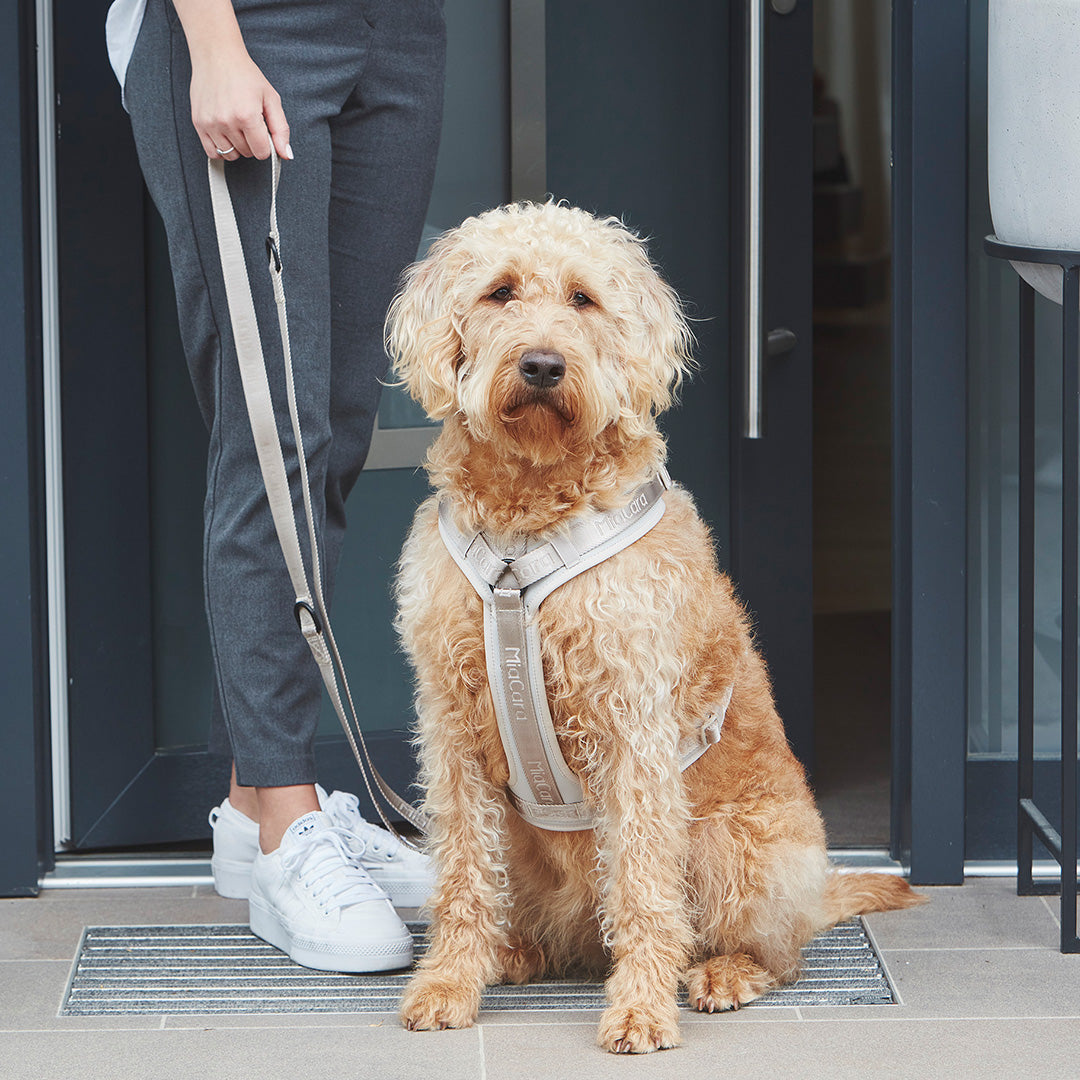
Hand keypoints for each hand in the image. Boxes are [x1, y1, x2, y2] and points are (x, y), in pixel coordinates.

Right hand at [189, 47, 291, 161]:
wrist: (216, 55)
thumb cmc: (244, 74)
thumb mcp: (271, 98)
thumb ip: (281, 129)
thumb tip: (286, 155)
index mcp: (247, 116)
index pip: (262, 153)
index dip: (266, 144)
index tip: (262, 129)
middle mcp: (226, 121)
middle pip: (247, 153)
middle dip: (251, 142)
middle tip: (248, 121)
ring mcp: (210, 123)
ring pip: (230, 155)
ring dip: (236, 146)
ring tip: (236, 124)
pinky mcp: (198, 123)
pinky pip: (212, 152)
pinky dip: (221, 149)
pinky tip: (225, 134)